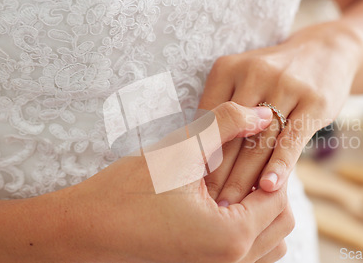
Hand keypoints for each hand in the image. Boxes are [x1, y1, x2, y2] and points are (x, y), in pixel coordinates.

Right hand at [33, 102, 291, 262]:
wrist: (81, 232)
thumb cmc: (125, 194)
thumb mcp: (178, 151)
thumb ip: (227, 125)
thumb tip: (264, 113)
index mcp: (231, 238)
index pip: (278, 195)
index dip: (268, 164)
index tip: (252, 143)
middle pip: (280, 222)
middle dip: (268, 188)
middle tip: (243, 163)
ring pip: (268, 242)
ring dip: (261, 211)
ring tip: (232, 185)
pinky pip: (247, 254)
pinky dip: (247, 229)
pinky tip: (220, 205)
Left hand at [200, 21, 362, 204]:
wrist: (326, 50)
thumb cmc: (274, 75)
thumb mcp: (243, 79)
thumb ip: (221, 109)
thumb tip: (196, 155)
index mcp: (227, 69)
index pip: (207, 120)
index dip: (197, 155)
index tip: (190, 186)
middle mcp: (254, 74)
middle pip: (231, 134)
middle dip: (217, 174)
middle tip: (205, 204)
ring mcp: (286, 86)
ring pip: (259, 141)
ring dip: (244, 178)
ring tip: (231, 206)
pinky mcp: (314, 102)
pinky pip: (291, 140)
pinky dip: (279, 166)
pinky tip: (268, 188)